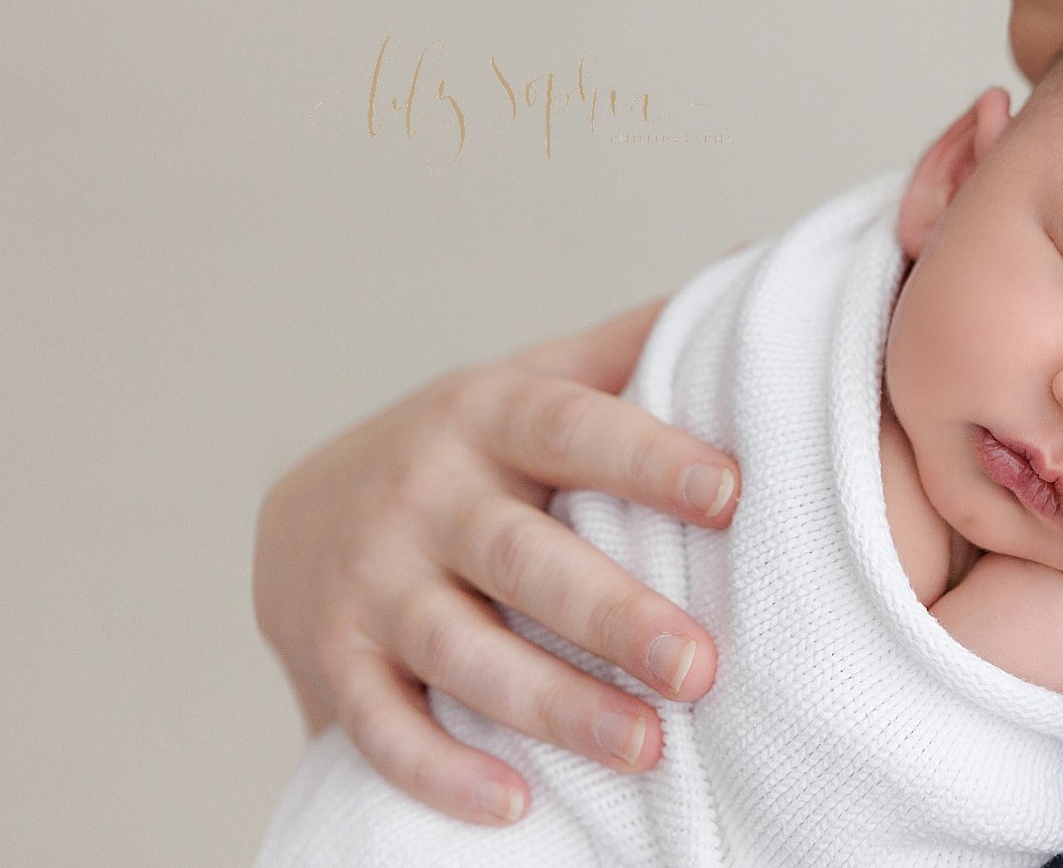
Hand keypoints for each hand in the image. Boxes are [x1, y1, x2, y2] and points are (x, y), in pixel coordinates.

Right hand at [252, 292, 743, 825]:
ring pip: (462, 651)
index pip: (573, 427)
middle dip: (613, 614)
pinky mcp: (334, 663)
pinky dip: (439, 770)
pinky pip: (382, 727)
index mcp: (488, 413)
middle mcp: (425, 494)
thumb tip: (758, 259)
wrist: (305, 511)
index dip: (647, 457)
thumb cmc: (469, 448)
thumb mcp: (535, 380)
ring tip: (646, 746)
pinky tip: (514, 803)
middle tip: (702, 667)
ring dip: (553, 705)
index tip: (729, 493)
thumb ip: (635, 343)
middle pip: (525, 557)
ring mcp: (371, 583)